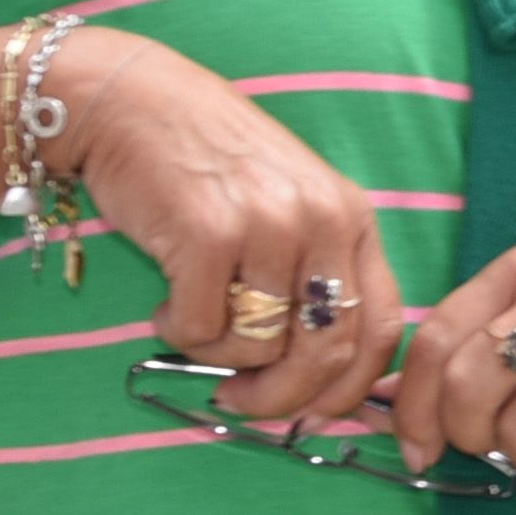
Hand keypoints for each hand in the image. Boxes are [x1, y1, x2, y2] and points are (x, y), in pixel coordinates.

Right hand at [62, 32, 398, 426]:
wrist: (131, 102)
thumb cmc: (207, 166)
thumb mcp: (289, 207)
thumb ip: (313, 276)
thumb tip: (319, 379)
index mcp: (353, 219)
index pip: (384, 328)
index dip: (350, 388)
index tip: (313, 412)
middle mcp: (321, 220)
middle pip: (328, 352)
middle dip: (281, 398)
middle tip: (239, 400)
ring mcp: (267, 225)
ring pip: (258, 346)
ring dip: (216, 356)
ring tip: (190, 320)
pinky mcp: (206, 234)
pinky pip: (199, 329)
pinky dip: (176, 332)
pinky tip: (164, 301)